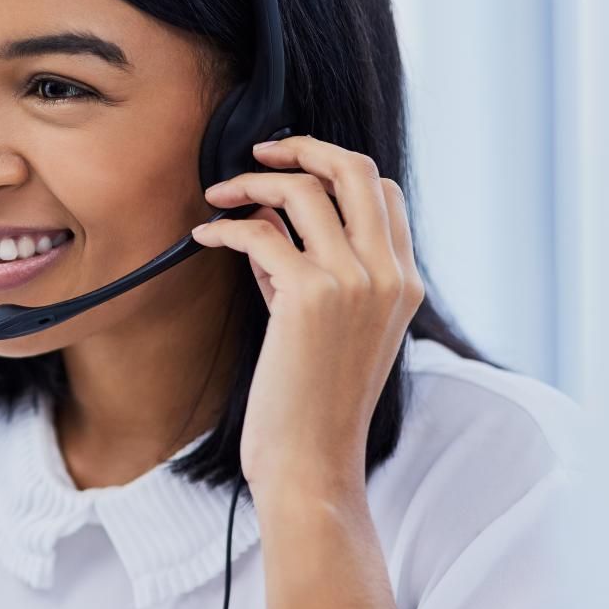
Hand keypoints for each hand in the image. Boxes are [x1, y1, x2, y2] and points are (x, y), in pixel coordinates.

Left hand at [191, 135, 423, 497]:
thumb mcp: (331, 326)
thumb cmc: (312, 401)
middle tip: (259, 152)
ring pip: (304, 189)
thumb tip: (270, 219)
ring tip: (218, 196)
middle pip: (356, 168)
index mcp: (404, 282)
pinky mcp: (310, 295)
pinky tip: (204, 237)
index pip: (384, 190)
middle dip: (302, 147)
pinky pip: (259, 231)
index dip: (334, 167)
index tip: (290, 170)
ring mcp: (355, 281)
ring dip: (251, 183)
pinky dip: (224, 225)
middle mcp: (388, 274)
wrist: (312, 462)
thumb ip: (314, 269)